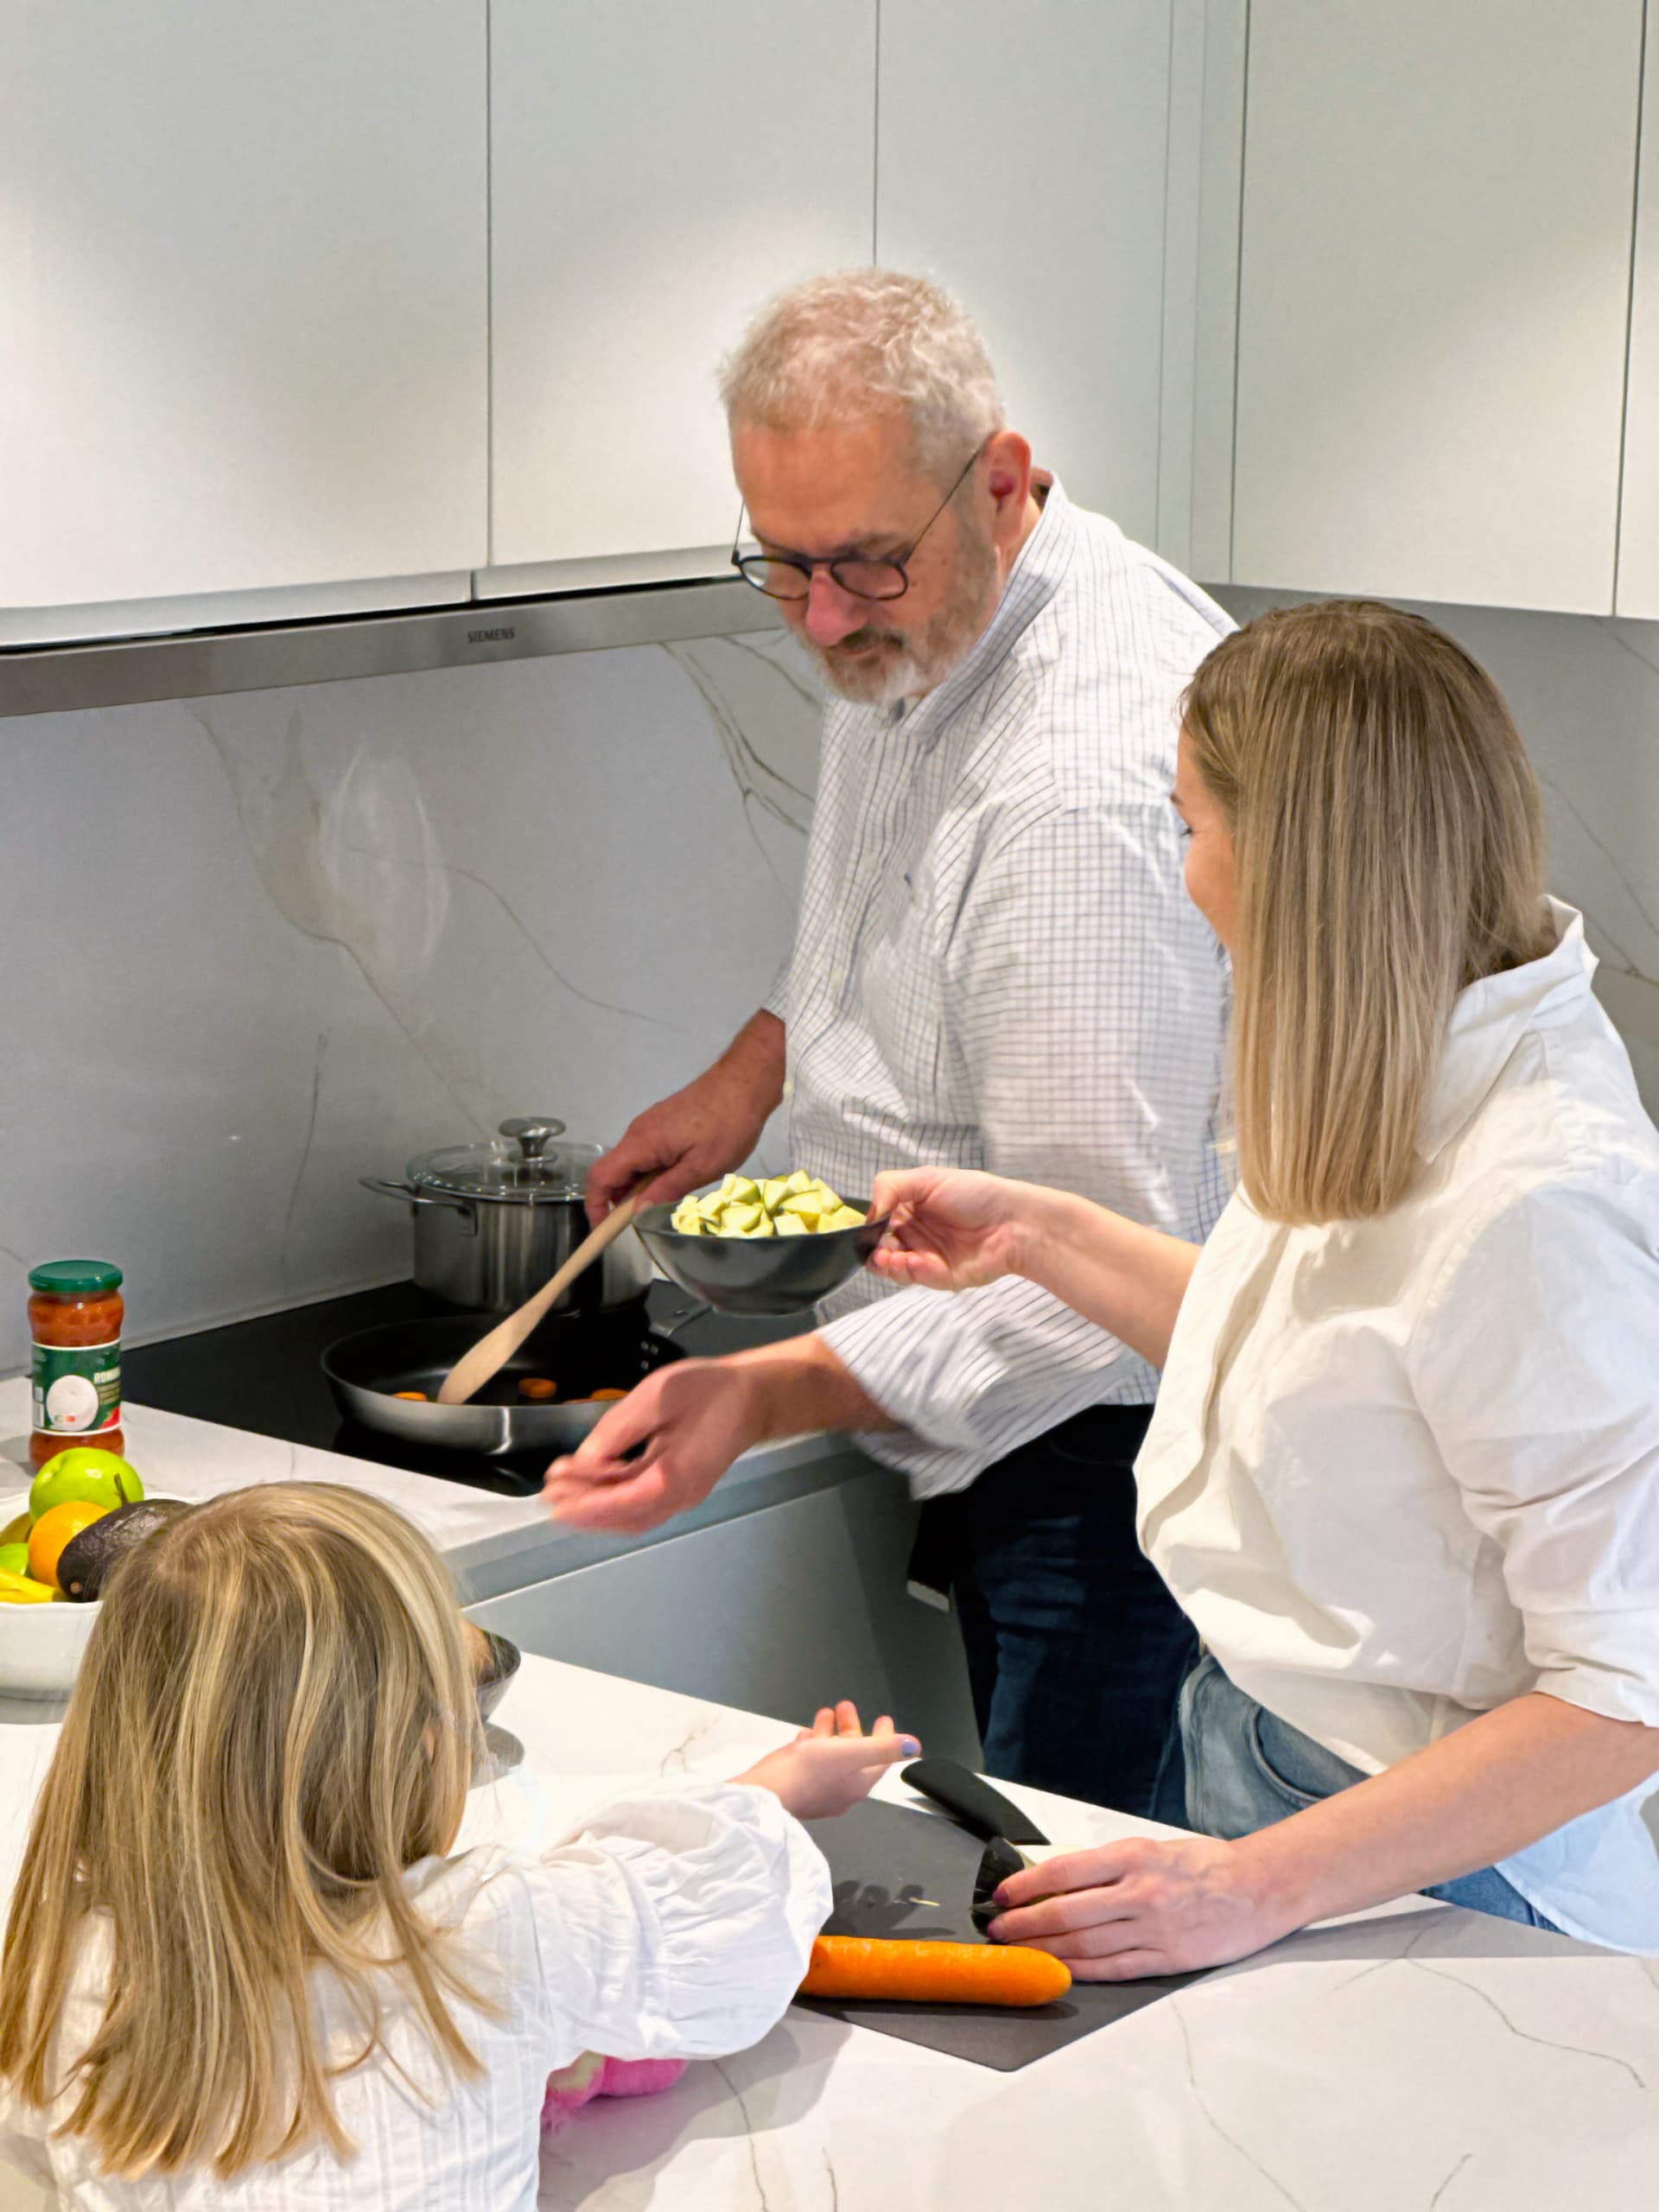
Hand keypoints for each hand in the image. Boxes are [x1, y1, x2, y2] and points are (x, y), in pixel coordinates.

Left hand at [542, 1358, 768, 1533]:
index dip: (584, 1504)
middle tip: (549, 1490)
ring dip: (595, 1507)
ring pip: (631, 1516)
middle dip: (583, 1508)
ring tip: (563, 1488)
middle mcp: (679, 1496)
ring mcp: (683, 1496)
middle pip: (624, 1517)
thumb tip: (586, 1458)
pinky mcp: (681, 1487)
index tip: (555, 1496)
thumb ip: (619, 1429)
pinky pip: (641, 1504)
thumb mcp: (659, 1396)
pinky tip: (593, 1482)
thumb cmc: (711, 1390)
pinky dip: (612, 1499)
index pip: (621, 1503)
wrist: (755, 1395)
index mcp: (675, 1476)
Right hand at [587, 1013, 784, 1222]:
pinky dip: (652, 1171)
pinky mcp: (663, 1122)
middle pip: (614, 1172)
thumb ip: (667, 1190)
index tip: (603, 1230)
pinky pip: (646, 1152)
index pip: (600, 1177)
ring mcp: (650, 1125)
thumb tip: (637, 1211)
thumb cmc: (728, 1124)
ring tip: (673, 1195)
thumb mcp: (702, 1167)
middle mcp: (638, 1132)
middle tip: (648, 1218)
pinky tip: (680, 1176)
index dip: (596, 1206)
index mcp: (641, 1143)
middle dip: (622, 1200)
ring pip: (632, 1163)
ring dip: (641, 1185)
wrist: (744, 1082)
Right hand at [738, 1702, 920, 1819]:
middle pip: (854, 1754)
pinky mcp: (798, 1785)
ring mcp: (818, 1788)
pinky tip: (807, 1733)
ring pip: (831, 1755)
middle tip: (848, 1707)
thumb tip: (914, 1746)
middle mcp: (840, 1789)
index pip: (879, 1760)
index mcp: (856, 1784)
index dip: (885, 1738)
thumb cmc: (806, 1774)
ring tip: (828, 1713)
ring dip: (832, 1732)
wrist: (763, 1796)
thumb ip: (881, 1748)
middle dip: (853, 1728)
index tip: (884, 1719)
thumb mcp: (848, 1754)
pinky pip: (811, 1760)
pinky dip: (814, 1743)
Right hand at [868, 1166, 1042, 1291]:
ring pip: (895, 1268)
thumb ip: (890, 1187)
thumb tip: (869, 1212)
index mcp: (909, 1210)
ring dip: (888, 1265)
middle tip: (878, 1250)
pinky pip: (918, 1278)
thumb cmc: (975, 1194)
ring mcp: (928, 1257)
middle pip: (882, 1249)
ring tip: (890, 1259)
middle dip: (875, 1252)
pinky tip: (916, 1261)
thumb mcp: (927, 1178)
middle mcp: (916, 1235)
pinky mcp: (941, 1277)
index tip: (865, 1231)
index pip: (878, 1223)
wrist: (1014, 1221)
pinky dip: (912, 1271)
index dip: (868, 1229)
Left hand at [986, 1834, 1300, 1979]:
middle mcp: (1141, 1892)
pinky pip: (1114, 1968)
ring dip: (1045, 1950)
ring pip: (1085, 1945)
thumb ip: (1107, 1866)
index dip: (1026, 1885)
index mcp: (1134, 1857)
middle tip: (997, 1929)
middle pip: (1068, 1912)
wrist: (1258, 1888)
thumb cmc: (1204, 1865)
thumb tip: (1056, 1878)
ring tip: (1019, 1952)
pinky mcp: (1168, 1959)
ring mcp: (1154, 1930)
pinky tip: (1059, 1969)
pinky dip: (1081, 1970)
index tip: (1002, 1893)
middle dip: (1025, 1923)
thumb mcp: (1151, 1848)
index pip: (1064, 1871)